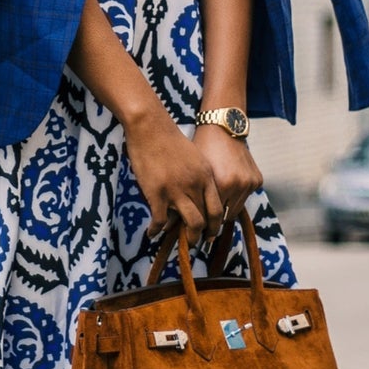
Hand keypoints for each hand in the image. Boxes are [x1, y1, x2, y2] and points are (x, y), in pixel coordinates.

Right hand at [122, 106, 264, 241]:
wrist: (150, 126)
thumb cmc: (168, 138)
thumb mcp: (194, 157)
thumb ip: (199, 176)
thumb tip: (198, 192)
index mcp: (206, 176)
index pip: (218, 207)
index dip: (216, 224)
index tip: (212, 232)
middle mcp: (195, 185)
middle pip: (206, 218)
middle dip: (203, 234)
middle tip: (198, 242)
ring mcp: (177, 190)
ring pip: (191, 223)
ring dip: (188, 237)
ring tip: (181, 241)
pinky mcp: (157, 193)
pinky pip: (160, 221)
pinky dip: (156, 230)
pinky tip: (152, 233)